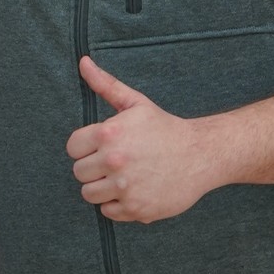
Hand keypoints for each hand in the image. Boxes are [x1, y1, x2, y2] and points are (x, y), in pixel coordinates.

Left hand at [67, 58, 214, 222]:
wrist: (200, 155)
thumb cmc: (164, 128)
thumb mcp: (136, 103)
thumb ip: (106, 85)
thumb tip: (83, 62)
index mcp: (109, 133)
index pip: (72, 148)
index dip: (86, 147)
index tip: (103, 146)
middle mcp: (114, 161)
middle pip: (79, 173)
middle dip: (94, 168)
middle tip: (117, 162)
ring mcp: (125, 187)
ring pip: (89, 194)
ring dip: (102, 188)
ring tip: (124, 177)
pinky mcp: (135, 208)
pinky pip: (108, 211)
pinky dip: (118, 204)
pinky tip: (135, 190)